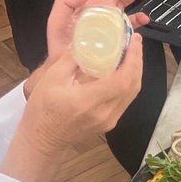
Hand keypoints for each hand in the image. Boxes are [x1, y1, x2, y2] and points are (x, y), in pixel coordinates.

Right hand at [3, 39, 144, 181]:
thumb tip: (86, 42)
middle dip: (137, 61)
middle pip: (132, 85)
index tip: (134, 41)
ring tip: (131, 53)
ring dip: (135, 71)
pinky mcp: (110, 122)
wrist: (43, 140)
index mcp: (88, 101)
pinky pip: (126, 100)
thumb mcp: (50, 79)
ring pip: (132, 93)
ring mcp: (110, 120)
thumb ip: (71, 60)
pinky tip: (123, 70)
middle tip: (135, 42)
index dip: (132, 59)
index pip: (122, 80)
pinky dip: (128, 83)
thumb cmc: (43, 110)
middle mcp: (105, 113)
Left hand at [44, 0, 149, 62]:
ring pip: (126, 1)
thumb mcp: (56, 21)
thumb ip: (65, 2)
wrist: (68, 67)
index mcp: (87, 2)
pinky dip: (139, 19)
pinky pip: (130, 23)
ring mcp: (110, 21)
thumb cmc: (61, 45)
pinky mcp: (118, 34)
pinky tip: (144, 18)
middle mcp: (101, 8)